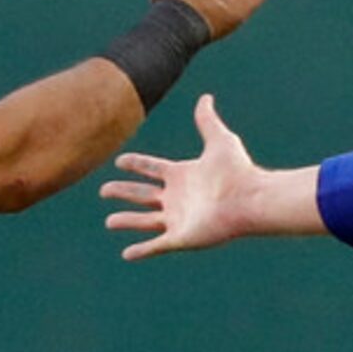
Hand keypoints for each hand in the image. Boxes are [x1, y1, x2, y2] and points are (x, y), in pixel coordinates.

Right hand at [102, 95, 269, 259]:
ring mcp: (178, 219)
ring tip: (109, 222)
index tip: (120, 161)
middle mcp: (177, 198)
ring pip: (144, 221)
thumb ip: (207, 120)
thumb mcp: (219, 140)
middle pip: (142, 195)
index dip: (136, 165)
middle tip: (104, 191)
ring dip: (127, 221)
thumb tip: (206, 97)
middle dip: (123, 192)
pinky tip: (127, 254)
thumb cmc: (238, 171)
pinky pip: (156, 245)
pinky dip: (141, 250)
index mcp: (182, 175)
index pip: (152, 169)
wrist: (249, 199)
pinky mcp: (181, 238)